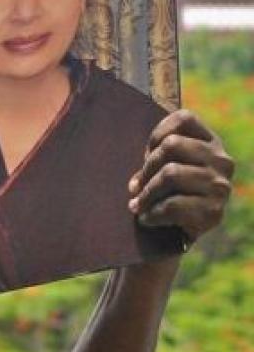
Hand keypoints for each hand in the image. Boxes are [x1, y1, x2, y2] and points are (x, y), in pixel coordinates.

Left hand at [128, 109, 234, 243]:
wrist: (181, 233)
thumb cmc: (167, 191)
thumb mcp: (166, 164)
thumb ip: (157, 153)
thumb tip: (130, 168)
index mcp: (211, 142)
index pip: (184, 118)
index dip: (157, 132)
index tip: (146, 153)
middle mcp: (222, 160)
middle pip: (172, 144)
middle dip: (147, 166)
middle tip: (135, 186)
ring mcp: (220, 186)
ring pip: (171, 173)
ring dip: (147, 192)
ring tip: (136, 204)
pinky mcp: (214, 212)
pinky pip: (173, 205)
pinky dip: (152, 213)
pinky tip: (146, 219)